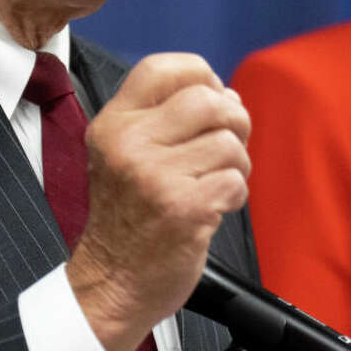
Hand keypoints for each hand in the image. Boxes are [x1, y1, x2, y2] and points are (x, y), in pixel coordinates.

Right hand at [66, 52, 250, 350]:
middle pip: (206, 99)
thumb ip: (166, 118)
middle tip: (229, 143)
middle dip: (233, 118)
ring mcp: (155, 177)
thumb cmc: (128, 217)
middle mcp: (129, 144)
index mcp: (113, 124)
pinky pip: (235, 180)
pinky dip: (236, 193)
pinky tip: (217, 206)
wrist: (112, 282)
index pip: (161, 68)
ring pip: (227, 141)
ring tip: (219, 180)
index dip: (200, 73)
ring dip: (237, 162)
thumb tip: (227, 93)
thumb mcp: (124, 154)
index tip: (211, 96)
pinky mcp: (183, 208)